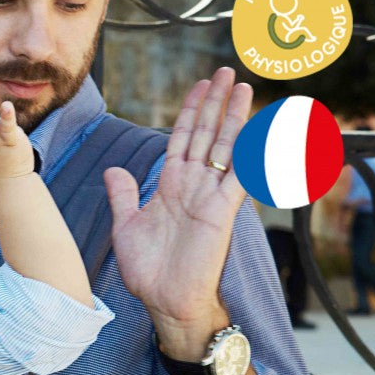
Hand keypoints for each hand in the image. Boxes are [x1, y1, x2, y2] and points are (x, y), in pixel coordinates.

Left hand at [104, 67, 252, 354]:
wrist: (164, 301)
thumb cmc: (147, 270)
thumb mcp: (126, 226)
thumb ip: (123, 196)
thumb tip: (114, 170)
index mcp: (170, 187)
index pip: (182, 140)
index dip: (189, 113)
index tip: (198, 87)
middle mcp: (192, 187)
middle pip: (205, 135)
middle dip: (214, 104)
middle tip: (224, 73)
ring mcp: (209, 198)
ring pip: (224, 149)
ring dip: (232, 119)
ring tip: (241, 89)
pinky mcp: (222, 212)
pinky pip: (240, 177)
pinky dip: (251, 154)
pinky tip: (260, 131)